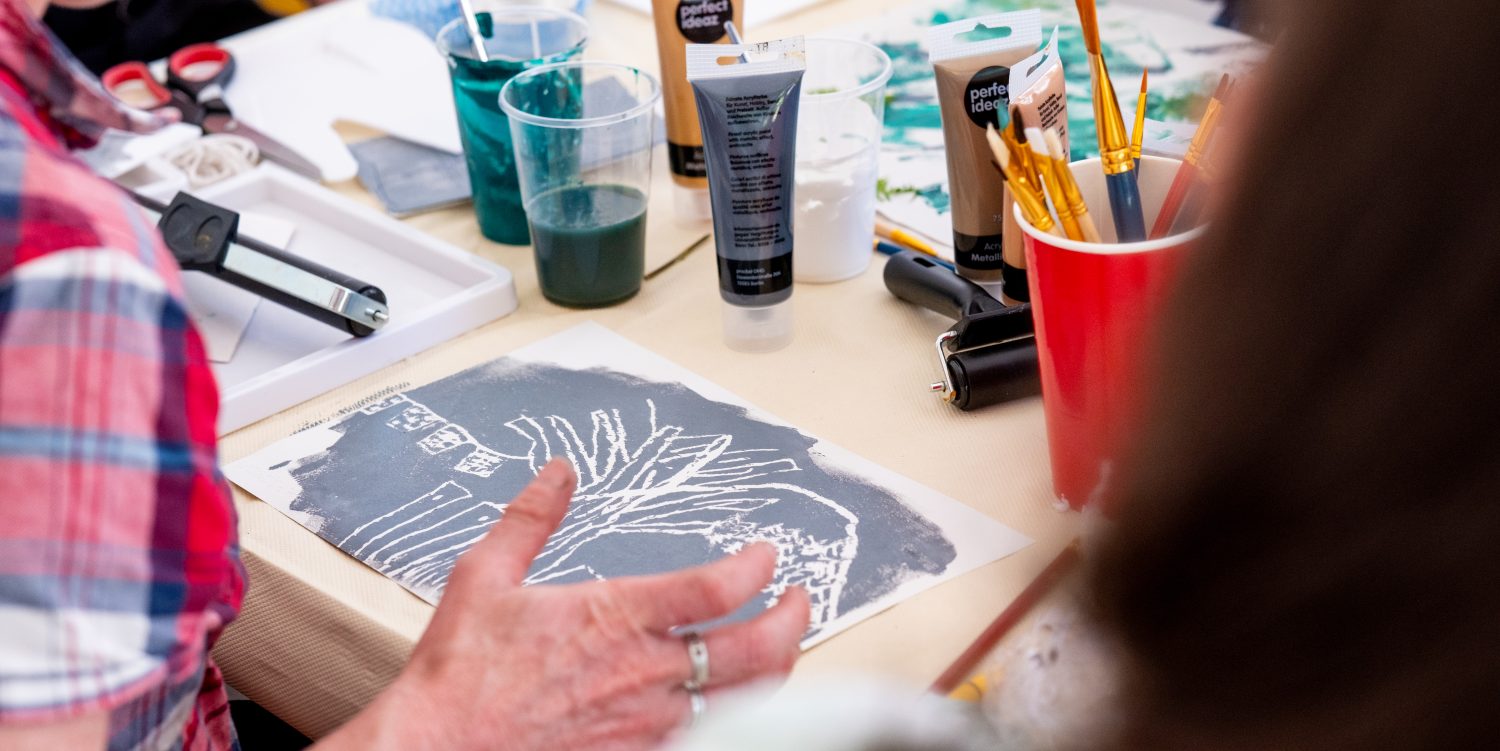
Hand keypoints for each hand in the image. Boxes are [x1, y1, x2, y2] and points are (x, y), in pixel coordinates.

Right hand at [327, 459, 809, 750]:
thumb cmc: (460, 673)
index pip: (720, 588)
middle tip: (799, 600)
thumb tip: (558, 472)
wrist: (440, 747)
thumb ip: (531, 519)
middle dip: (793, 619)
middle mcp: (646, 671)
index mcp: (618, 616)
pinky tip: (733, 703)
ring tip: (779, 649)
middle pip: (757, 649)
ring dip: (774, 670)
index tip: (766, 555)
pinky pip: (709, 736)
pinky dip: (735, 715)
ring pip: (746, 700)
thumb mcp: (485, 575)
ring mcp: (648, 721)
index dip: (758, 567)